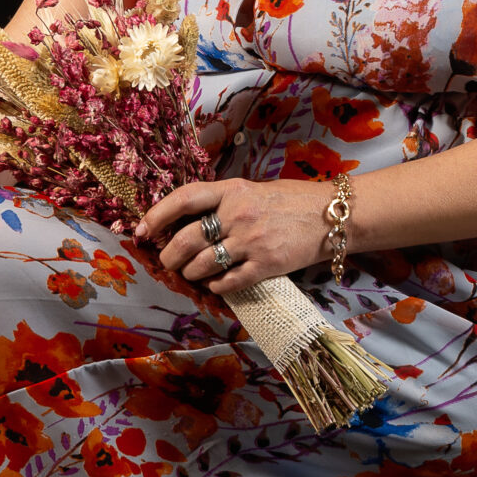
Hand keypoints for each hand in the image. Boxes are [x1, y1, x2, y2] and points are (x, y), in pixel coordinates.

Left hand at [137, 177, 331, 291]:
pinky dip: (214, 286)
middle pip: (186, 240)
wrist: (333, 216)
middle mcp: (238, 214)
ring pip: (202, 265)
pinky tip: (214, 284)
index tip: (142, 231)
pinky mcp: (266, 266)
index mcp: (232, 190)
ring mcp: (252, 242)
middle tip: (168, 262)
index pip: (183, 199)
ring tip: (191, 274)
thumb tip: (185, 222)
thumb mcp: (253, 190)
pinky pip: (227, 283)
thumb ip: (222, 203)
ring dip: (190, 274)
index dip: (157, 215)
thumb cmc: (292, 201)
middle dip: (169, 256)